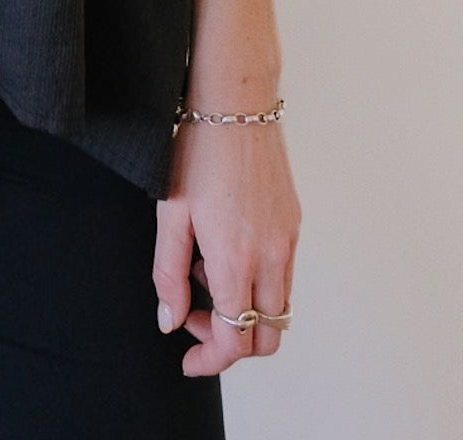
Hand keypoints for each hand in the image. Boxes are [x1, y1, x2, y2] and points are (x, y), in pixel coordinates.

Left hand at [151, 120, 298, 377]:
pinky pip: (283, 275)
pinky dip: (256, 282)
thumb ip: (168, 273)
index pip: (236, 340)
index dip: (211, 361)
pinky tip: (222, 248)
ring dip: (244, 311)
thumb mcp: (170, 212)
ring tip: (203, 271)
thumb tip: (170, 321)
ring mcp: (288, 240)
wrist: (236, 100)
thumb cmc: (197, 149)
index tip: (188, 360)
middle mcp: (272, 255)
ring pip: (278, 308)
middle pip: (267, 337)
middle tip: (195, 317)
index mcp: (236, 258)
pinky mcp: (294, 223)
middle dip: (231, 342)